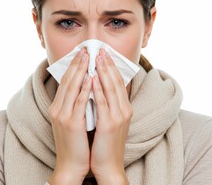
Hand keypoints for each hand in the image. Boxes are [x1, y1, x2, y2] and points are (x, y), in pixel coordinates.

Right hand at [48, 49, 91, 184]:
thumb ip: (76, 103)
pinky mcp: (71, 123)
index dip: (74, 66)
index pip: (66, 81)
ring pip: (72, 87)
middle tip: (85, 49)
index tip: (82, 53)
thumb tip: (87, 86)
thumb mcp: (73, 119)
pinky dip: (85, 88)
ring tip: (88, 57)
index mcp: (58, 106)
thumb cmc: (76, 141)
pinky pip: (79, 101)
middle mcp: (57, 108)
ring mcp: (63, 115)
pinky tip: (91, 77)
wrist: (71, 164)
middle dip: (77, 63)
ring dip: (81, 70)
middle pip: (68, 80)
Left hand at [91, 49, 131, 184]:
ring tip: (96, 57)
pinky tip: (92, 78)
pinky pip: (103, 102)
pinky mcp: (109, 124)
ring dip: (103, 71)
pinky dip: (97, 88)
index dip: (111, 67)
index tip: (104, 54)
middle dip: (107, 64)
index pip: (118, 82)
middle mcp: (124, 109)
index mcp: (124, 108)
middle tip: (100, 50)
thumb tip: (98, 86)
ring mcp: (118, 116)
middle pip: (115, 81)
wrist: (108, 165)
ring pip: (110, 88)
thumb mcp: (109, 119)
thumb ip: (107, 103)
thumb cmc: (105, 141)